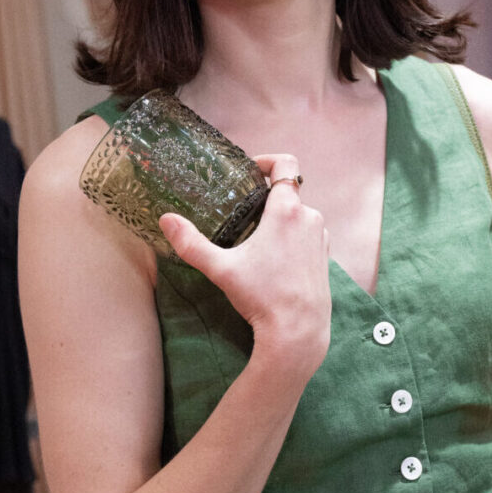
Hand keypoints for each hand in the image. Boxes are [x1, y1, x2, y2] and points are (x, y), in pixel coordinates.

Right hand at [159, 153, 331, 382]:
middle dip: (265, 199)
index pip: (286, 164)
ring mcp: (321, 238)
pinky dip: (292, 238)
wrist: (298, 331)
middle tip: (242, 212)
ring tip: (256, 239)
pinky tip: (274, 260)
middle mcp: (310, 218)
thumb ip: (191, 243)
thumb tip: (166, 220)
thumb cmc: (261, 296)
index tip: (250, 170)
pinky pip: (307, 235)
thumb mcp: (221, 268)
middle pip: (288, 193)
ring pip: (299, 215)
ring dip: (280, 219)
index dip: (267, 160)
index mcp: (287, 210)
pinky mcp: (325, 257)